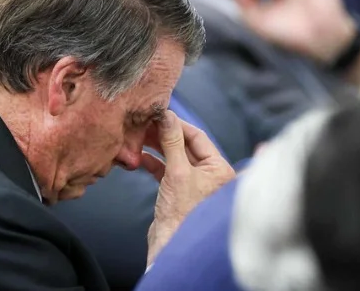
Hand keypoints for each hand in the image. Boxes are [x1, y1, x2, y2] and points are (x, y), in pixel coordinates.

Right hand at [141, 112, 234, 265]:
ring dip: (157, 147)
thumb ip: (172, 141)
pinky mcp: (178, 192)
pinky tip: (139, 157)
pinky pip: (166, 170)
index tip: (160, 114)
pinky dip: (153, 162)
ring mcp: (193, 184)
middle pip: (185, 145)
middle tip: (146, 123)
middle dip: (165, 134)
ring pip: (174, 156)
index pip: (198, 137)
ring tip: (139, 136)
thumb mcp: (177, 172)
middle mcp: (210, 175)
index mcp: (219, 169)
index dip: (178, 124)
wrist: (170, 246)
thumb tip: (167, 115)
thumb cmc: (181, 213)